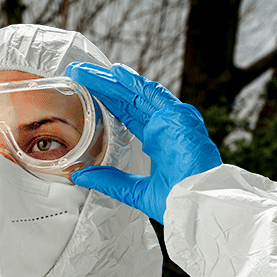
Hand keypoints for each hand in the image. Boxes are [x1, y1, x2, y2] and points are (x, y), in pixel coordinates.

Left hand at [65, 62, 221, 222]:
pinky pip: (156, 96)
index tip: (86, 89)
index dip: (107, 100)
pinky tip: (119, 73)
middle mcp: (166, 126)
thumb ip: (108, 180)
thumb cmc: (175, 201)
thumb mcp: (133, 190)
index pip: (127, 114)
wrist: (196, 207)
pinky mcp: (180, 119)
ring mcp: (174, 121)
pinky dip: (137, 84)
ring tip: (92, 70)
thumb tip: (80, 175)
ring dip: (115, 81)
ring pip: (139, 94)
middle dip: (105, 85)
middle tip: (81, 73)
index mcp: (158, 140)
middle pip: (130, 100)